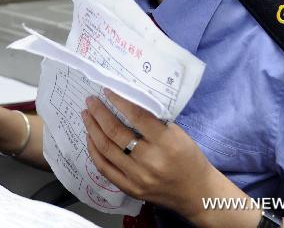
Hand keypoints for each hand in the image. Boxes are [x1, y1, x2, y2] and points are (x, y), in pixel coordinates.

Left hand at [82, 90, 244, 224]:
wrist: (196, 193)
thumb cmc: (189, 158)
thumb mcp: (178, 134)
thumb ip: (154, 121)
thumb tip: (127, 102)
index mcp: (166, 143)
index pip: (136, 116)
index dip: (119, 101)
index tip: (106, 91)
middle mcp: (150, 161)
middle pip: (115, 133)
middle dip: (99, 113)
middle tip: (90, 101)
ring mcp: (137, 177)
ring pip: (106, 149)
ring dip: (92, 129)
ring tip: (86, 115)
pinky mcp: (130, 188)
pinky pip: (104, 168)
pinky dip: (93, 151)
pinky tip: (90, 138)